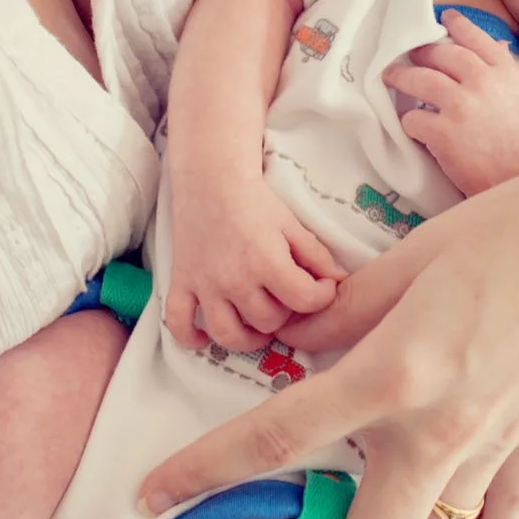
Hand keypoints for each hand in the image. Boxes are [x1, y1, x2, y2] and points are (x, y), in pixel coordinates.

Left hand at [138, 128, 518, 518]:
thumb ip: (342, 307)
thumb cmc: (512, 225)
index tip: (150, 496)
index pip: (280, 434)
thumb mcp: (412, 254)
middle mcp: (445, 426)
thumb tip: (285, 344)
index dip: (206, 468)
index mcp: (398, 372)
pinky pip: (502, 509)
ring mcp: (499, 441)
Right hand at [165, 172, 345, 351]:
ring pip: (229, 335)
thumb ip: (317, 256)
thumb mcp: (292, 225)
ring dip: (247, 338)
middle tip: (284, 295)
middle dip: (284, 312)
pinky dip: (189, 337)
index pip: (304, 301)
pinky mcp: (182, 283)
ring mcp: (206, 286)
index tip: (321, 287)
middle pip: (269, 322)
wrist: (211, 180)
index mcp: (267, 262)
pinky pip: (178, 323)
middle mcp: (235, 280)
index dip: (321, 297)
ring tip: (256, 325)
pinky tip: (203, 337)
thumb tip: (339, 280)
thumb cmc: (255, 201)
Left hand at [384, 9, 518, 194]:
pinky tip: (411, 125)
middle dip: (420, 53)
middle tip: (407, 54)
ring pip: (418, 79)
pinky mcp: (443, 132)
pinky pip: (412, 117)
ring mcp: (461, 106)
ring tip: (391, 78)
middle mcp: (483, 82)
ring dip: (401, 78)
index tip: (443, 18)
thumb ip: (503, 71)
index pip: (475, 38)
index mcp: (505, 72)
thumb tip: (495, 44)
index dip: (456, 25)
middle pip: (440, 54)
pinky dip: (409, 121)